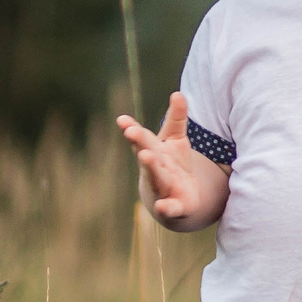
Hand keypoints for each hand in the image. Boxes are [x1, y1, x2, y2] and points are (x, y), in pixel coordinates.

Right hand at [115, 91, 226, 231]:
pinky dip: (166, 208)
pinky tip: (162, 206)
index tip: (123, 120)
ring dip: (151, 168)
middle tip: (131, 132)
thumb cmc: (171, 165)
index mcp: (153, 151)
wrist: (176, 200)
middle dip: (139, 143)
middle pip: (146, 155)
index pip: (141, 138)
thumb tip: (178, 93)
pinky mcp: (175, 206)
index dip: (132, 129)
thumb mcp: (175, 140)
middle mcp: (154, 169)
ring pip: (156, 178)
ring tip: (146, 156)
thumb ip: (177, 118)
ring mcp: (163, 188)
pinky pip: (170, 208)